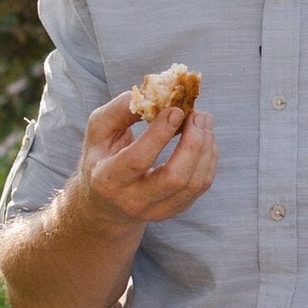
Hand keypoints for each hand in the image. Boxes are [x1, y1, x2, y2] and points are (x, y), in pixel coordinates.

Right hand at [76, 91, 217, 227]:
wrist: (105, 201)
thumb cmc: (102, 156)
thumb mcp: (99, 130)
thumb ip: (120, 110)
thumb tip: (153, 96)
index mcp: (108, 179)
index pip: (138, 160)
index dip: (161, 134)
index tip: (176, 110)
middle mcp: (132, 200)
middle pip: (175, 178)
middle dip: (194, 143)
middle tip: (198, 115)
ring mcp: (156, 210)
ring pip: (194, 183)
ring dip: (206, 148)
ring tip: (203, 121)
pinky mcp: (174, 209)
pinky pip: (201, 185)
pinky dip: (208, 158)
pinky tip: (204, 139)